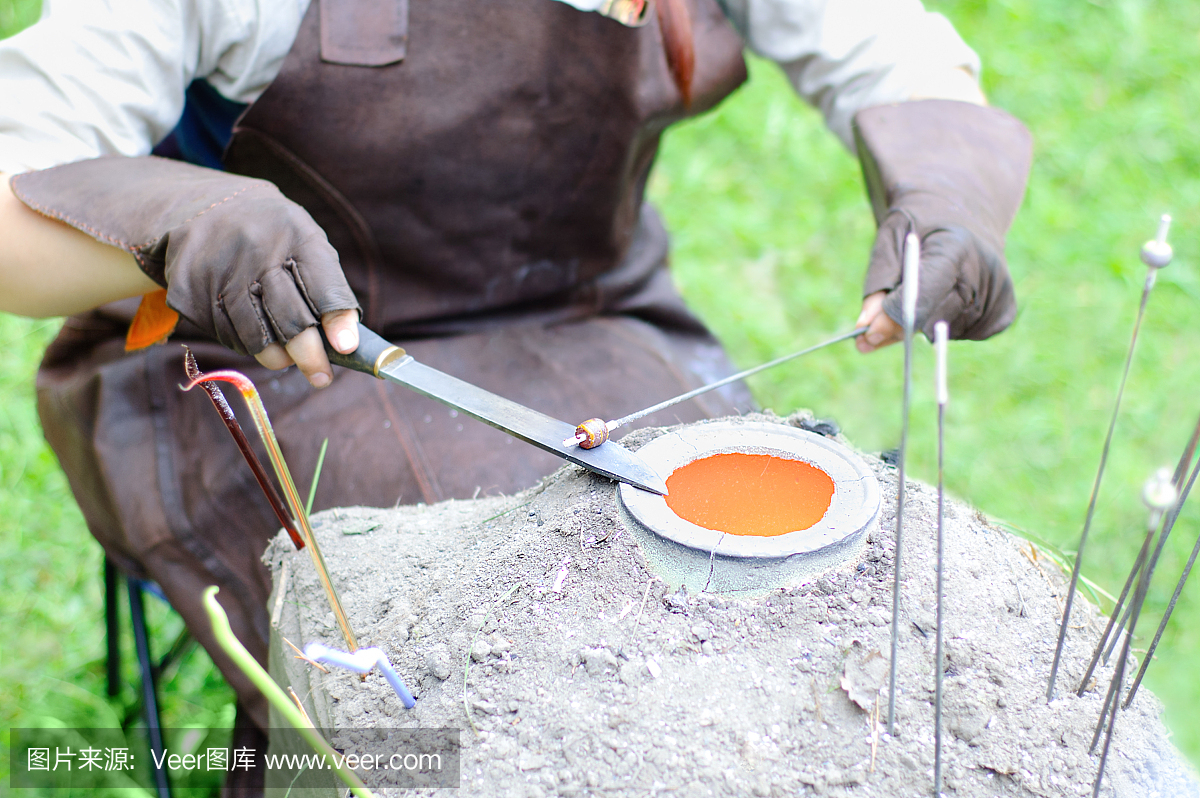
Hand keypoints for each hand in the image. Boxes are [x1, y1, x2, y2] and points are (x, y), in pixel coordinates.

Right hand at [12, 156, 361, 387]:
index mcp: (296, 234)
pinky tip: (257, 338)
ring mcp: (222, 273)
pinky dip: (249, 345)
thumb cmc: (272, 237)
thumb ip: (327, 288)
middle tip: (321, 376)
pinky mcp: (194, 294)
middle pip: (290, 319)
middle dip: (311, 356)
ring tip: (288, 359)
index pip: (323, 284)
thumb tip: (346, 345)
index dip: (337, 320)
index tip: (346, 348)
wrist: (201, 209)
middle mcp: (258, 252)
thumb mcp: (304, 243)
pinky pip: (230, 336)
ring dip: (279, 356)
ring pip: (258, 336)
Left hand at [853, 100, 1031, 340]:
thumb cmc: (920, 224)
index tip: (868, 329)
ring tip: (921, 293)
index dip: (894, 316)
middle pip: (932, 319)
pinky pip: (962, 335)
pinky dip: (944, 326)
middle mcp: (985, 272)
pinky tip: (945, 299)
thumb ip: (878, 283)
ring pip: (944, 332)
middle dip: (899, 325)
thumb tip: (866, 329)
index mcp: (956, 247)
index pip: (923, 297)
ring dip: (922, 324)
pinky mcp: (1004, 312)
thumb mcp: (890, 240)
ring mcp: (999, 293)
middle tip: (876, 326)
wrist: (964, 209)